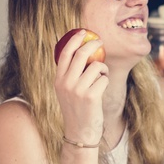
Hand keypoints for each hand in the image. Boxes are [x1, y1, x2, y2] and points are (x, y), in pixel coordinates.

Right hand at [54, 30, 108, 145]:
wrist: (80, 131)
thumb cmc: (77, 109)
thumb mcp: (67, 91)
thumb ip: (71, 74)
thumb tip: (83, 52)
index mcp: (58, 79)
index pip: (64, 53)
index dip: (74, 39)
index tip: (82, 32)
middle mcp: (66, 83)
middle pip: (81, 55)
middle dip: (93, 45)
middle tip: (100, 42)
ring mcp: (78, 90)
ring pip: (96, 66)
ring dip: (103, 68)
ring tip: (102, 76)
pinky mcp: (91, 96)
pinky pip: (104, 79)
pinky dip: (105, 81)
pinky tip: (102, 89)